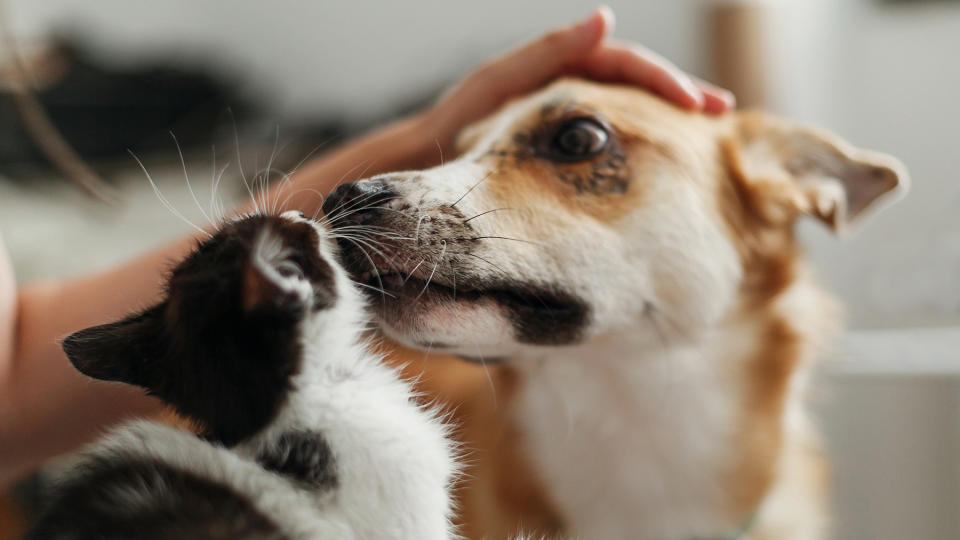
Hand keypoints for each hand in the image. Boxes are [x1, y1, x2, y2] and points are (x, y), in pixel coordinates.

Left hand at [424, 6, 733, 152]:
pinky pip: (614, 131)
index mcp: (560, 62)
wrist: (430, 159)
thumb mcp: (498, 83)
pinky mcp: (564, 139)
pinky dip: (643, 136)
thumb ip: (548, 51)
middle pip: (637, 80)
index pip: (624, 62)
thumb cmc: (457, 121)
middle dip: (682, 92)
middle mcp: (570, 80)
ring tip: (709, 131)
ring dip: (669, 114)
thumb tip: (607, 17)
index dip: (663, 79)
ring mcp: (569, 111)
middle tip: (724, 112)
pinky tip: (665, 153)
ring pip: (631, 104)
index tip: (697, 104)